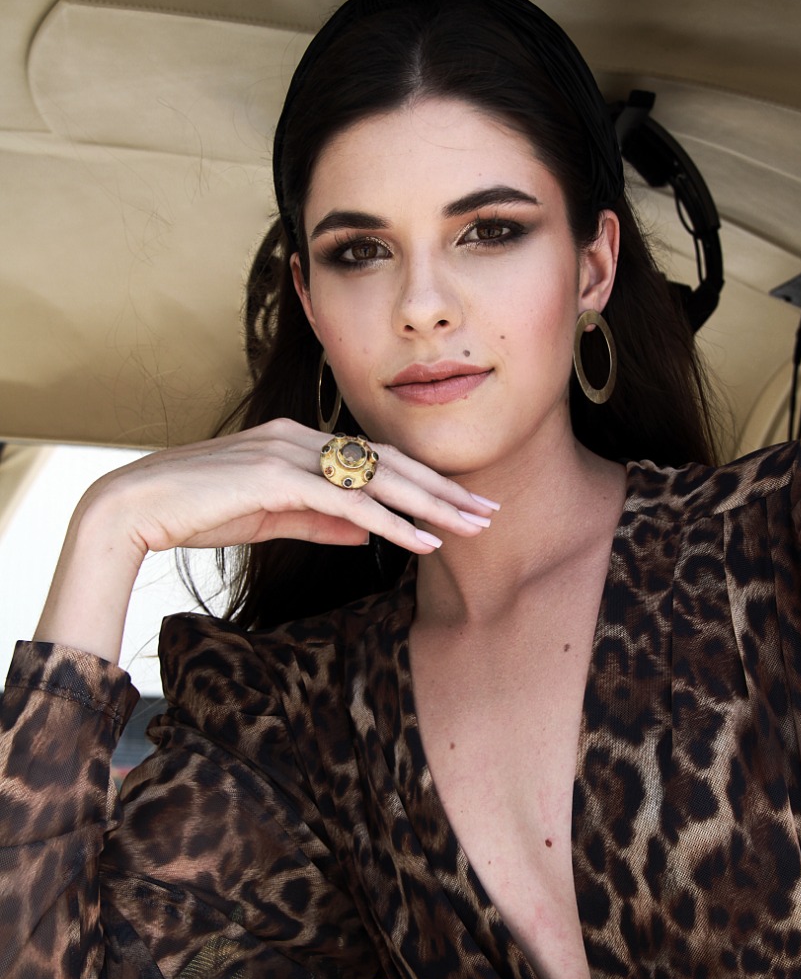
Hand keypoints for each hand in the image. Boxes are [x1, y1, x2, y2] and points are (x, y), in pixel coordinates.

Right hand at [34, 419, 495, 663]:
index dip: (423, 482)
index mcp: (299, 441)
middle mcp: (301, 437)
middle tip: (489, 512)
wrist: (134, 507)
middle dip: (443, 490)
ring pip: (378, 479)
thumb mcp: (269, 517)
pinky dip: (390, 521)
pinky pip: (347, 501)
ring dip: (430, 505)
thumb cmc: (195, 511)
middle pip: (389, 463)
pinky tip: (422, 541)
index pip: (375, 460)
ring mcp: (289, 452)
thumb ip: (320, 520)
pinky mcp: (276, 476)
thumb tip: (369, 533)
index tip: (461, 503)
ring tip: (472, 527)